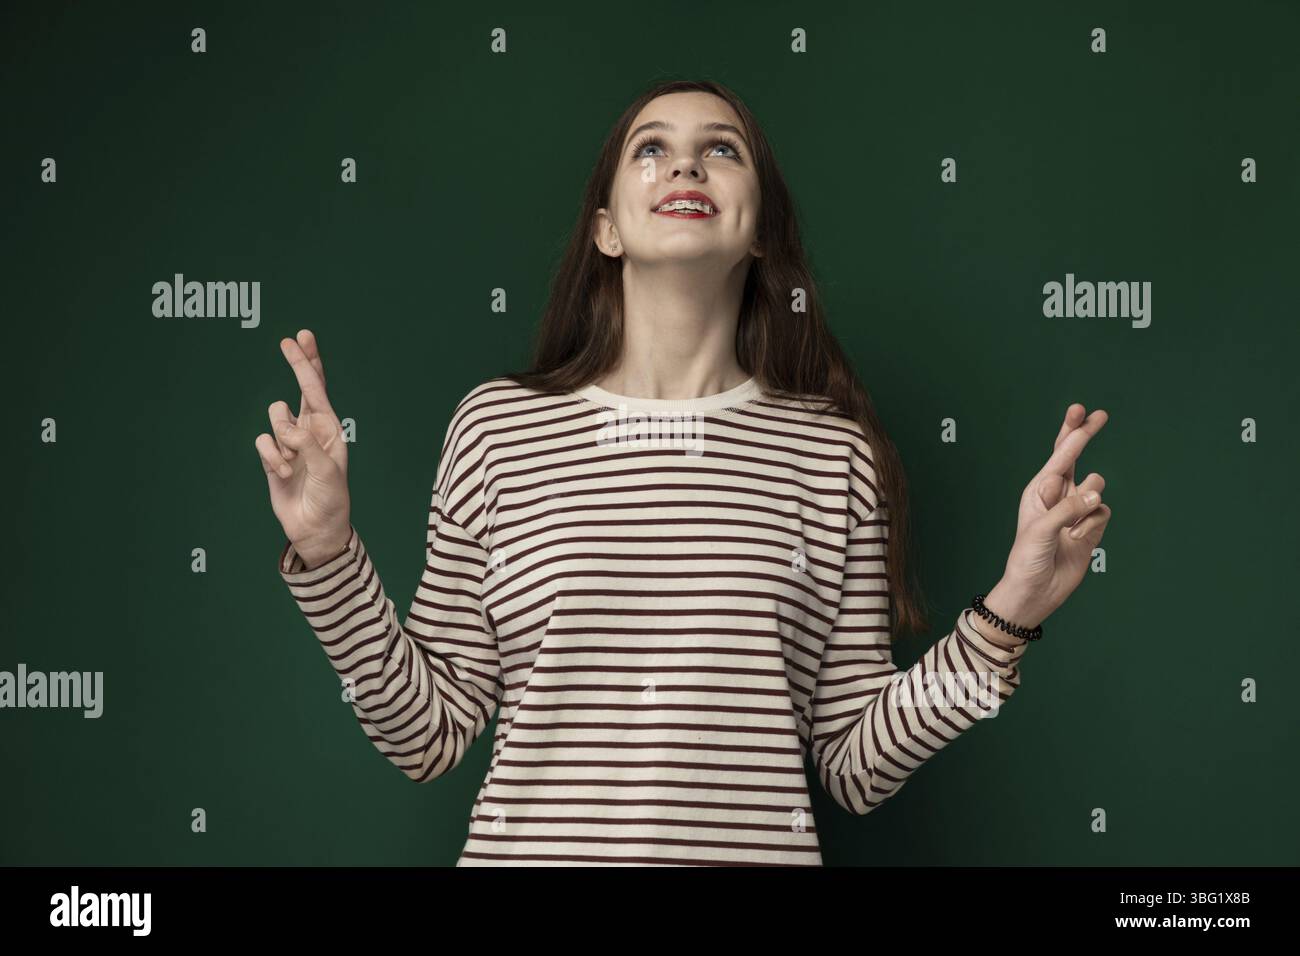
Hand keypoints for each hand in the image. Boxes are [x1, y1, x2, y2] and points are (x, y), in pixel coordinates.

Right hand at [254, 329, 351, 565]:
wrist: (316, 528)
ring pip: (275, 418)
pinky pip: (262, 443)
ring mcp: (289, 443)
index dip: (309, 363)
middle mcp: (310, 430)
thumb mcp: (328, 471)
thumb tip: (285, 426)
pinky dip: (272, 459)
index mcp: (329, 429)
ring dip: (283, 441)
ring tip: (295, 465)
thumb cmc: (330, 499)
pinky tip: (285, 475)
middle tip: (288, 341)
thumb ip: (307, 445)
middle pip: (300, 389)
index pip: (318, 389)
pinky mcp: (272, 457)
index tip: (302, 337)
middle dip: (297, 364)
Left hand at [986, 404, 1112, 630]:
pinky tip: (1077, 541)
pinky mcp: (1091, 527)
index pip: (1059, 455)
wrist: (1036, 591)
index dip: (1071, 431)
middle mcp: (1058, 495)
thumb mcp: (1041, 530)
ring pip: (1097, 488)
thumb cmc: (1027, 559)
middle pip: (1077, 457)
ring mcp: (1076, 510)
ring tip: (1068, 529)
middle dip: (1085, 435)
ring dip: (1085, 507)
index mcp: (1039, 490)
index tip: (1081, 411)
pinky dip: (1092, 527)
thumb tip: (1097, 493)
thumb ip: (1069, 508)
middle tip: (1101, 414)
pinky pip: (1103, 513)